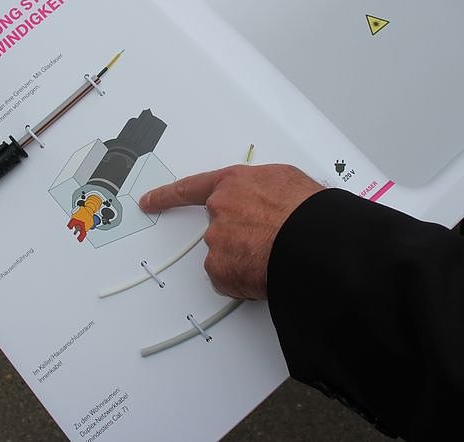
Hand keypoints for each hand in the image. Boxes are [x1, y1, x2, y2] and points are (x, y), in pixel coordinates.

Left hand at [139, 164, 323, 299]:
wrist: (315, 239)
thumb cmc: (309, 211)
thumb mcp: (286, 182)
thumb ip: (263, 189)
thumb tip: (269, 198)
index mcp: (234, 182)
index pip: (192, 188)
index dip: (167, 195)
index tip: (149, 201)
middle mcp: (219, 208)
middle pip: (218, 227)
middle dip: (238, 237)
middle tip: (266, 241)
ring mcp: (217, 239)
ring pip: (226, 254)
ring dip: (245, 257)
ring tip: (275, 254)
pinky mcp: (219, 268)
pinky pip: (228, 278)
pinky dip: (244, 280)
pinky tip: (265, 272)